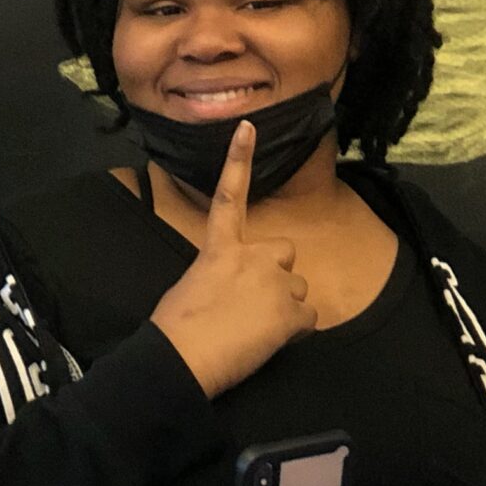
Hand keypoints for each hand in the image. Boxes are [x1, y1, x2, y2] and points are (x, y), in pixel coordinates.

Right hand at [148, 120, 316, 397]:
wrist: (184, 359)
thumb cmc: (176, 330)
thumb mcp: (192, 286)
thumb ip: (219, 275)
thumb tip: (232, 290)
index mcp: (220, 248)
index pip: (231, 195)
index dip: (239, 159)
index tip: (248, 127)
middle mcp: (254, 256)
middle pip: (285, 251)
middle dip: (278, 272)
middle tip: (255, 301)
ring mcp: (275, 282)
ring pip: (298, 288)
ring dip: (285, 306)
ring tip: (258, 328)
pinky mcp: (291, 312)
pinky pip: (309, 318)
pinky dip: (296, 331)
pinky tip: (273, 341)